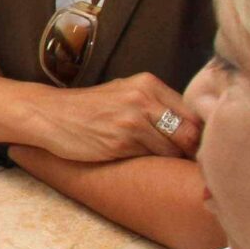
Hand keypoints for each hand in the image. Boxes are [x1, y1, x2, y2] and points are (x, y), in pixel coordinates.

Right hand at [24, 72, 202, 162]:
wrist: (50, 116)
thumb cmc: (89, 109)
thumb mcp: (124, 93)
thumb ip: (155, 103)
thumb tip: (191, 126)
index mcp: (148, 84)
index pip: (192, 112)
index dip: (200, 133)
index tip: (197, 146)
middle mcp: (144, 99)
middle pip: (190, 133)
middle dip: (192, 151)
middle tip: (188, 162)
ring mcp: (133, 121)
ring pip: (173, 150)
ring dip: (171, 160)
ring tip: (163, 164)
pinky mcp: (121, 142)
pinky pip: (152, 159)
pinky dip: (152, 164)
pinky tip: (140, 162)